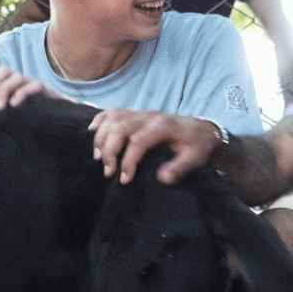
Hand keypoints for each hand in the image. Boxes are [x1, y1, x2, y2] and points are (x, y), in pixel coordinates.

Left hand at [0, 68, 59, 109]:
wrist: (56, 119)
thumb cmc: (30, 115)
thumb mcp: (11, 110)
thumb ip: (0, 107)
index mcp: (12, 82)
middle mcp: (22, 80)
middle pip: (5, 70)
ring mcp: (33, 84)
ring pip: (17, 77)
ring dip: (5, 91)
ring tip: (2, 109)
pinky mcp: (46, 91)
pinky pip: (35, 85)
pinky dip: (22, 94)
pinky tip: (15, 106)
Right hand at [90, 109, 217, 184]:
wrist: (200, 129)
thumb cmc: (196, 146)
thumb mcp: (195, 158)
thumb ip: (180, 168)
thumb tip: (162, 178)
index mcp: (163, 126)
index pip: (138, 141)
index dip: (128, 161)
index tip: (124, 179)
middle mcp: (148, 116)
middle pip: (120, 127)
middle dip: (109, 150)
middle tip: (108, 172)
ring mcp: (140, 113)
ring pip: (112, 118)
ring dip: (101, 138)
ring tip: (99, 158)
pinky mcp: (135, 114)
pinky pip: (112, 111)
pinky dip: (100, 120)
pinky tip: (92, 132)